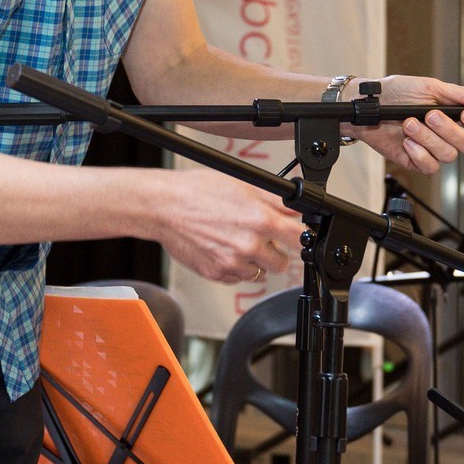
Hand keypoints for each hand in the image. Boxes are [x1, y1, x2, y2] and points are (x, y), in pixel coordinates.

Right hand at [154, 168, 302, 285]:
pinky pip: (237, 278)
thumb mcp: (244, 185)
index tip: (295, 236)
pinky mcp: (216, 274)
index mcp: (261, 221)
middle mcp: (249, 246)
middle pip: (282, 263)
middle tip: (260, 238)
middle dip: (275, 252)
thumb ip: (275, 200)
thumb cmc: (198, 192)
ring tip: (237, 241)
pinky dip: (234, 268)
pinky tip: (223, 249)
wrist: (164, 207)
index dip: (299, 236)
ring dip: (254, 261)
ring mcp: (232, 263)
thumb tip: (296, 208)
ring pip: (259, 273)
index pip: (299, 239)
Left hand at [351, 76, 463, 174]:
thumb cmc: (398, 93)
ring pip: (448, 155)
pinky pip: (430, 166)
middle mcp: (450, 136)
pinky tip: (407, 141)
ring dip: (428, 138)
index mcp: (458, 117)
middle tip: (430, 115)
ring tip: (409, 123)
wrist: (369, 106)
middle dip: (450, 130)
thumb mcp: (430, 87)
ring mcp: (434, 150)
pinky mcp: (418, 162)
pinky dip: (419, 152)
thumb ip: (459, 95)